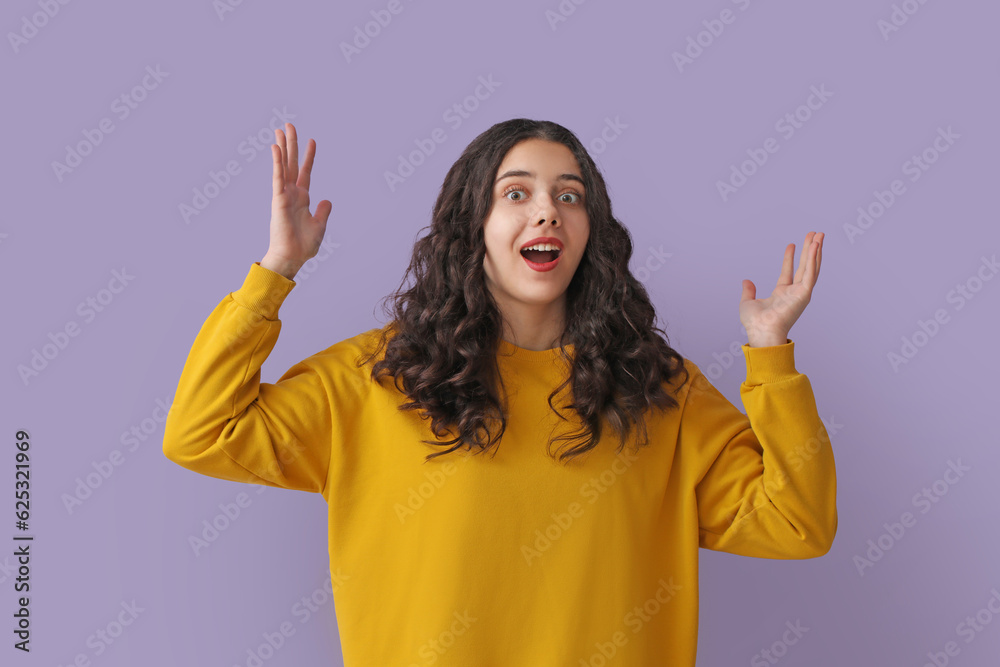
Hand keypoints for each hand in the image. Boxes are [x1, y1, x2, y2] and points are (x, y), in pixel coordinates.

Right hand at [261, 123, 331, 279]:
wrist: (293, 257)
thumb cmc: (303, 245)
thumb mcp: (319, 225)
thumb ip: (323, 211)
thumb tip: (327, 200)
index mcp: (302, 198)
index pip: (305, 172)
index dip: (309, 156)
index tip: (312, 140)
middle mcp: (292, 193)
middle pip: (292, 163)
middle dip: (291, 144)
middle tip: (289, 125)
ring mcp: (284, 194)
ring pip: (284, 165)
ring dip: (283, 147)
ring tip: (280, 129)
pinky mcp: (278, 198)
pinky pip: (278, 176)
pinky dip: (277, 162)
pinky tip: (275, 147)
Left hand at [739, 231, 823, 346]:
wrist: (761, 331)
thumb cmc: (755, 323)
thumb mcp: (748, 302)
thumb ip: (748, 291)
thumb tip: (746, 281)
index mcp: (782, 294)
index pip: (788, 272)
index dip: (790, 258)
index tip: (792, 244)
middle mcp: (793, 292)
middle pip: (804, 266)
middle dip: (809, 250)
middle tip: (814, 234)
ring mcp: (800, 293)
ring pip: (811, 267)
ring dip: (816, 250)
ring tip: (819, 235)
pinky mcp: (804, 294)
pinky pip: (811, 273)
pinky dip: (814, 259)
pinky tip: (816, 246)